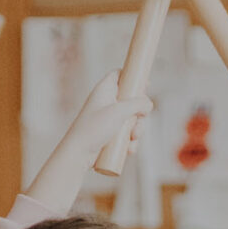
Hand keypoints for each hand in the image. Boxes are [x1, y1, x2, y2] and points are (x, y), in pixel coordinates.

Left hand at [26, 71, 151, 212]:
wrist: (78, 153)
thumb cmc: (95, 128)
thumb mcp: (119, 112)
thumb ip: (137, 104)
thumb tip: (148, 104)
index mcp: (104, 90)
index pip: (119, 75)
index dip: (133, 77)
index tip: (146, 84)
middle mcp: (106, 102)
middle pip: (131, 100)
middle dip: (140, 113)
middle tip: (140, 119)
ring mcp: (107, 118)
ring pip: (131, 119)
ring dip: (136, 130)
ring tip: (133, 139)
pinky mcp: (109, 134)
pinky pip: (126, 134)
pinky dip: (130, 141)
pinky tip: (129, 149)